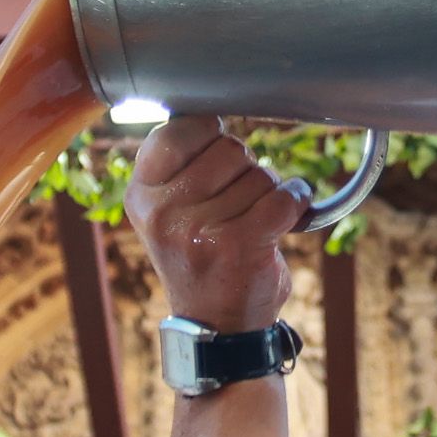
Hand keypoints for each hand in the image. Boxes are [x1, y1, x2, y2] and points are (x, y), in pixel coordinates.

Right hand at [127, 117, 301, 330]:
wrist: (217, 326)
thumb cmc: (201, 255)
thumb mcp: (169, 210)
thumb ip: (181, 163)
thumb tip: (210, 110)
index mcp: (141, 195)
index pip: (176, 130)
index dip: (208, 134)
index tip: (214, 154)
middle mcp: (163, 212)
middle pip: (227, 147)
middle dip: (243, 168)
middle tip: (235, 202)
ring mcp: (199, 231)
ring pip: (259, 173)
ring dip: (267, 191)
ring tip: (252, 219)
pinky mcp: (239, 246)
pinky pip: (283, 197)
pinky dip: (295, 201)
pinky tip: (287, 217)